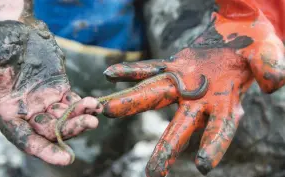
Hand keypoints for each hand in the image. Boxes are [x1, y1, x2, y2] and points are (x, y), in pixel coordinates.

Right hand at [0, 19, 102, 164]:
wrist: (16, 30)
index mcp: (6, 111)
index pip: (26, 138)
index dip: (45, 151)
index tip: (66, 158)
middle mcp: (27, 111)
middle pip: (51, 130)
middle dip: (71, 129)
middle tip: (90, 122)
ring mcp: (44, 101)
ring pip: (65, 118)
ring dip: (81, 117)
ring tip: (94, 108)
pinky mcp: (58, 89)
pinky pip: (73, 102)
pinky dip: (84, 105)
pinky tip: (95, 104)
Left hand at [99, 0, 284, 175]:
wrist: (239, 36)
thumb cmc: (258, 48)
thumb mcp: (270, 54)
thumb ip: (271, 67)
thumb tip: (274, 83)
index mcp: (226, 104)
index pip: (220, 129)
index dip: (214, 145)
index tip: (203, 165)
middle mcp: (200, 100)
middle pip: (181, 126)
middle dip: (167, 147)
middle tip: (153, 172)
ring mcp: (183, 84)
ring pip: (155, 96)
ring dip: (131, 103)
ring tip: (107, 111)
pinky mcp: (173, 66)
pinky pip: (150, 69)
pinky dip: (131, 72)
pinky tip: (110, 74)